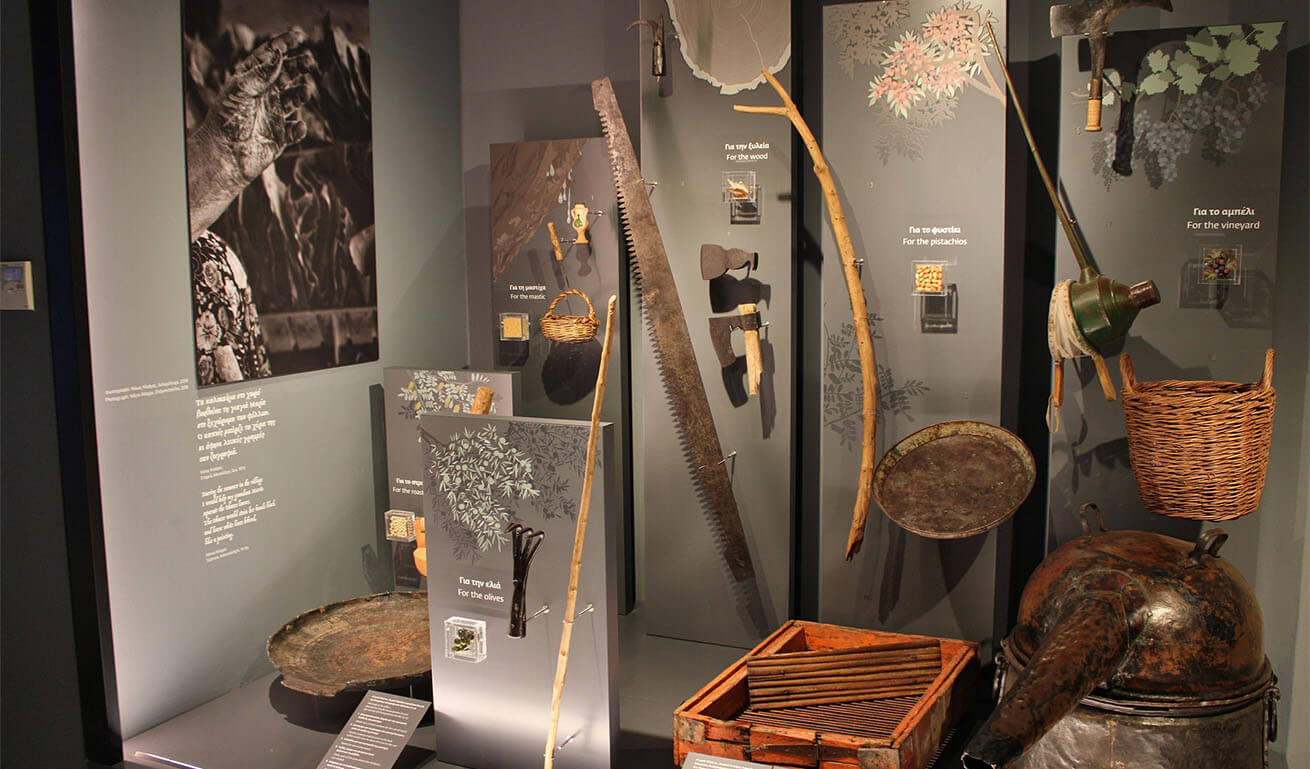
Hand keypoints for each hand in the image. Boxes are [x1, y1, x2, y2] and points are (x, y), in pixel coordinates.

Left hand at [187, 29, 315, 238]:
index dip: (283, 45)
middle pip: (286, 75)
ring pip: (295, 99)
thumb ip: (260, 73)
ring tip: (305, 90)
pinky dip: (299, 127)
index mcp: (251, 81)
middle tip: (309, 61)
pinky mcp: (280, 136)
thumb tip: (279, 56)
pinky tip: (297, 126)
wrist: (225, 155)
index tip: (298, 36)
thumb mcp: (239, 90)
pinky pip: (296, 129)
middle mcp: (264, 96)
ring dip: (302, 93)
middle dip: (298, 66)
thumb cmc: (226, 121)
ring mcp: (273, 115)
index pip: (269, 58)